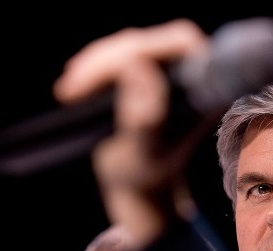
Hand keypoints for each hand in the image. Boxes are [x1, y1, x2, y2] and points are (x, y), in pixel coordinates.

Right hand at [54, 19, 211, 249]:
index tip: (106, 73)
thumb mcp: (147, 149)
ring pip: (126, 47)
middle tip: (71, 88)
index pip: (178, 43)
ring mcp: (167, 69)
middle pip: (146, 44)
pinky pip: (117, 56)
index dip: (141, 49)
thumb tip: (137, 65)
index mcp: (206, 87)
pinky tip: (73, 81)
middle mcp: (192, 71)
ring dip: (94, 65)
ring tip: (66, 91)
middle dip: (106, 62)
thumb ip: (147, 113)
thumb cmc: (149, 173)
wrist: (141, 185)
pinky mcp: (145, 71)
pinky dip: (93, 68)